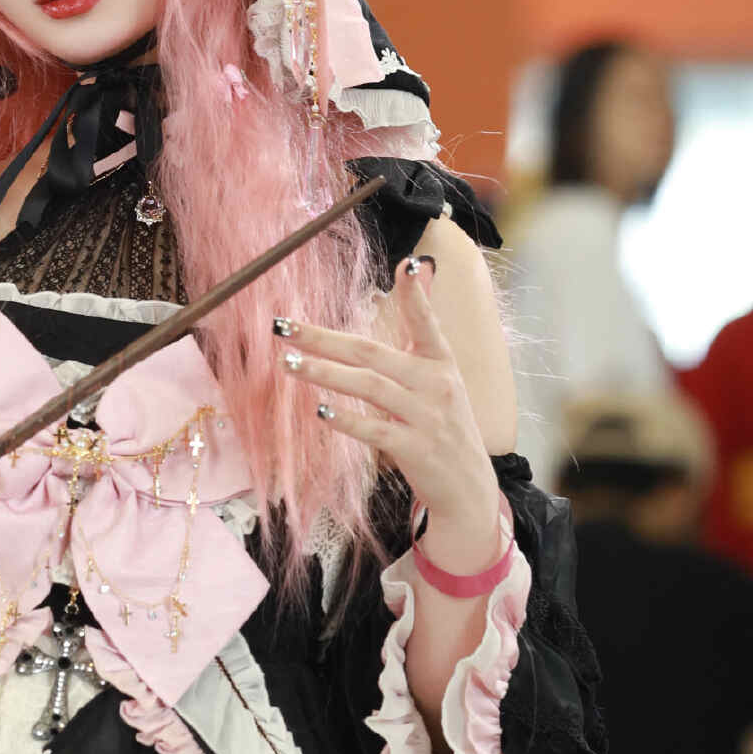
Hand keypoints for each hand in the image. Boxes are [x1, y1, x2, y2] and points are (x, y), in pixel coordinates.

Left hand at [276, 255, 503, 570]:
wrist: (468, 488)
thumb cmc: (444, 428)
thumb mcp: (441, 383)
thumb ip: (419, 343)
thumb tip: (409, 289)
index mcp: (442, 364)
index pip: (428, 323)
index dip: (417, 295)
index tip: (405, 265)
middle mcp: (437, 385)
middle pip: (373, 353)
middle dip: (324, 338)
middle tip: (284, 327)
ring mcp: (427, 418)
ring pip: (369, 387)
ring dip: (324, 373)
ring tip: (288, 363)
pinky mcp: (416, 449)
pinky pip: (375, 429)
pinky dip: (346, 419)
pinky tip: (320, 410)